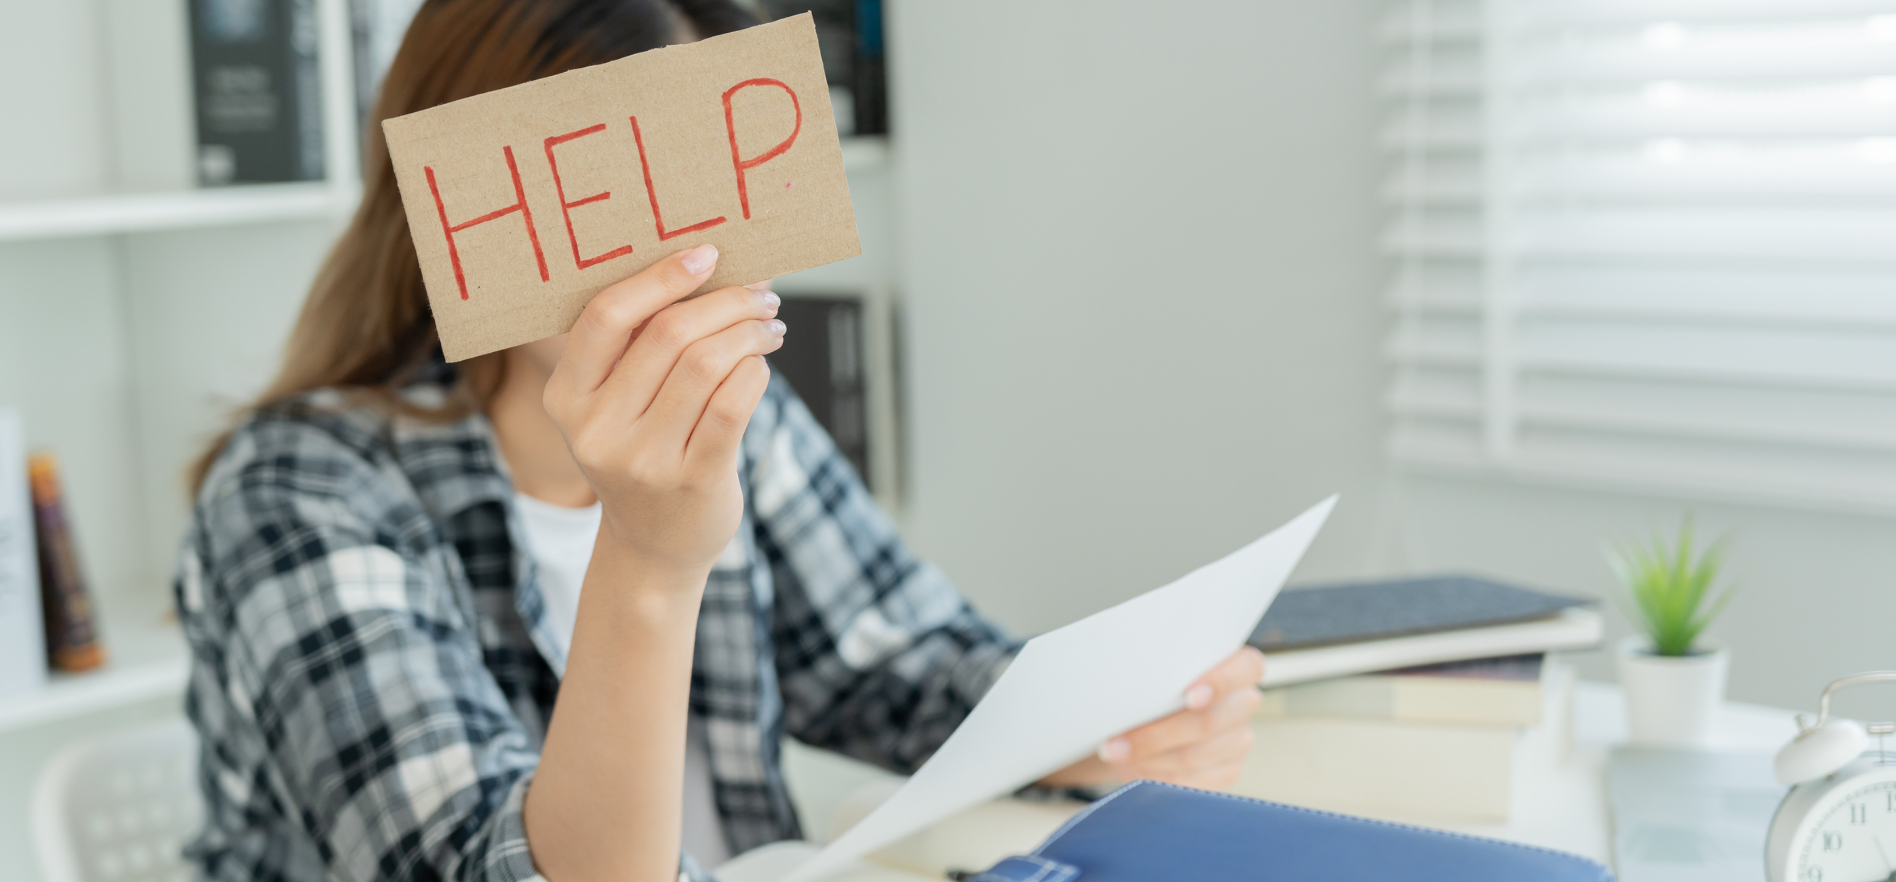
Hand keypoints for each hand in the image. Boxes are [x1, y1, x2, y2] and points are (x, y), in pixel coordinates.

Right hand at [542, 244, 784, 581]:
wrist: (654, 548)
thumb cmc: (643, 452)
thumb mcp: (616, 405)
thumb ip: (640, 346)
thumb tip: (710, 265)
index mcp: (567, 397)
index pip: (607, 317)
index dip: (660, 277)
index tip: (707, 254)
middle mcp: (596, 430)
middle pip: (668, 334)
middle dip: (726, 301)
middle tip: (761, 293)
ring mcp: (643, 461)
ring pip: (707, 364)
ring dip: (749, 332)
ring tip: (769, 325)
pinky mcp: (692, 482)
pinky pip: (734, 403)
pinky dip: (755, 372)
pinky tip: (762, 366)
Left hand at [1040, 647, 1264, 791]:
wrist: (1147, 718)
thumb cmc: (1153, 683)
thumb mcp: (1156, 668)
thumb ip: (1159, 668)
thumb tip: (1126, 676)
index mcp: (1240, 667)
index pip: (1247, 668)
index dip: (1219, 683)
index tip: (1188, 696)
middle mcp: (1245, 703)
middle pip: (1209, 722)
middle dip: (1156, 734)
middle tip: (1114, 742)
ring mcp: (1239, 741)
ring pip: (1194, 756)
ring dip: (1148, 757)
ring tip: (1113, 753)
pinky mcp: (1227, 772)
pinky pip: (1193, 782)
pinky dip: (1158, 777)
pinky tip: (1133, 769)